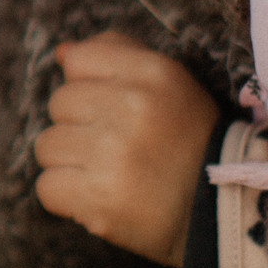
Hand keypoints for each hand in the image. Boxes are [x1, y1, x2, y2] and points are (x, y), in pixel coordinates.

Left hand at [33, 34, 216, 266]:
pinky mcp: (99, 197)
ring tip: (108, 175)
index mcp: (154, 72)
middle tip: (116, 149)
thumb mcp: (171, 84)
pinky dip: (66, 198)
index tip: (113, 110)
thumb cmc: (189, 144)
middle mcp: (132, 106)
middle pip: (59, 103)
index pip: (79, 60)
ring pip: (47, 145)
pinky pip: (47, 186)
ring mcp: (113, 152)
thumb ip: (117, 55)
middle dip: (80, 127)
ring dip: (71, 164)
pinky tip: (97, 198)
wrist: (221, 215)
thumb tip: (62, 53)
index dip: (89, 86)